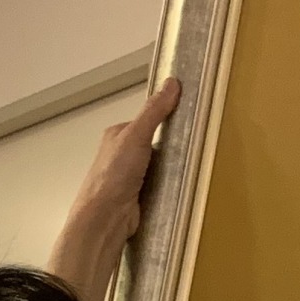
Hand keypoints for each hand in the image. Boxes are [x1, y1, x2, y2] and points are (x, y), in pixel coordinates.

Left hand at [47, 78, 180, 300]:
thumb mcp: (136, 136)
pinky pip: (160, 186)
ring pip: (159, 166)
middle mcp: (121, 155)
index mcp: (117, 136)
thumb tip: (172, 83)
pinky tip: (182, 186)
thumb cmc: (114, 175)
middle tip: (194, 145)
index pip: (146, 121)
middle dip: (172, 147)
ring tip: (193, 166)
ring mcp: (130, 177)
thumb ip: (154, 112)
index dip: (166, 119)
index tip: (188, 118)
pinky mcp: (138, 197)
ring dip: (173, 169)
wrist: (105, 218)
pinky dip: (170, 186)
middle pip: (155, 145)